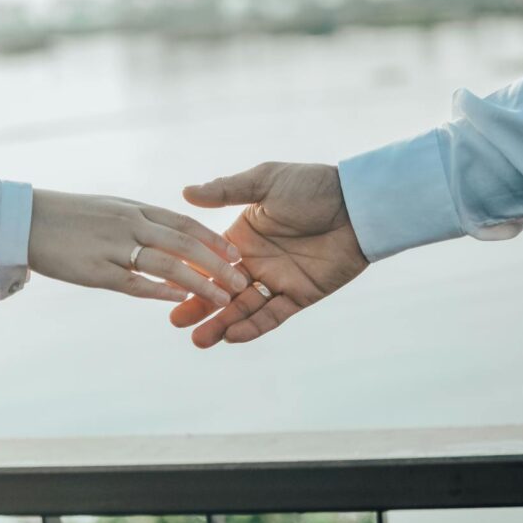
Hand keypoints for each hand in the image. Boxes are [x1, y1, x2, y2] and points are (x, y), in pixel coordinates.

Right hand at [29, 189, 247, 304]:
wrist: (25, 219)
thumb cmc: (67, 215)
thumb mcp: (110, 208)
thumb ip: (139, 220)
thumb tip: (164, 233)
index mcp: (136, 209)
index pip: (184, 223)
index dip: (212, 239)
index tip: (235, 253)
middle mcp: (131, 224)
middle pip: (185, 244)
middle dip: (217, 264)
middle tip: (241, 280)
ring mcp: (114, 247)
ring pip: (167, 264)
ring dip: (199, 282)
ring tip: (222, 298)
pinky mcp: (96, 270)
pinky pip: (135, 282)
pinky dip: (160, 290)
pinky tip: (180, 300)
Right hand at [170, 163, 367, 347]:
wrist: (357, 204)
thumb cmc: (313, 187)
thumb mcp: (265, 182)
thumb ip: (226, 191)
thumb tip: (186, 192)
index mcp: (243, 236)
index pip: (209, 261)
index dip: (188, 274)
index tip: (165, 288)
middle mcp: (256, 261)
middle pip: (221, 290)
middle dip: (199, 306)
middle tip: (175, 322)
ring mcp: (278, 279)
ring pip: (244, 308)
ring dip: (222, 324)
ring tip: (199, 340)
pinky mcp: (301, 294)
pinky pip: (273, 315)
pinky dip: (254, 326)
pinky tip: (232, 337)